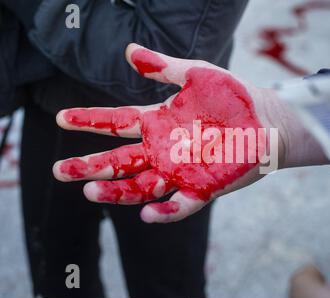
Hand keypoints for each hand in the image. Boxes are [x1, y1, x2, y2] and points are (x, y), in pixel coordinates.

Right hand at [53, 43, 326, 222]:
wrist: (268, 118)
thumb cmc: (234, 95)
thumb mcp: (197, 74)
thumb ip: (164, 68)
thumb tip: (128, 51)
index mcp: (158, 121)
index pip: (116, 122)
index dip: (89, 121)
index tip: (61, 117)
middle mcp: (163, 149)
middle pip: (119, 160)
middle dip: (89, 165)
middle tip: (60, 170)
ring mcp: (181, 170)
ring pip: (140, 186)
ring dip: (116, 191)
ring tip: (90, 191)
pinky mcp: (203, 187)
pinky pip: (179, 204)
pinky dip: (164, 211)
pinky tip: (147, 213)